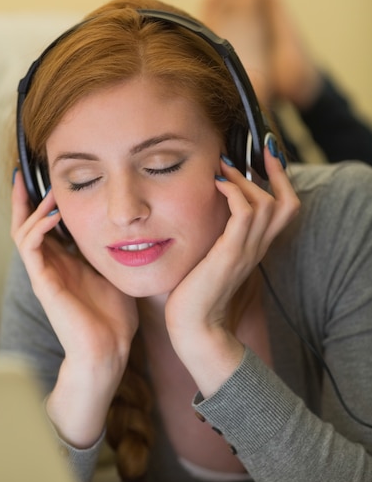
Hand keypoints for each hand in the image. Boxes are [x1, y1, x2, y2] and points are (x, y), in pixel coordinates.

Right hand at [11, 171, 137, 445]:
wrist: (109, 350)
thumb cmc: (115, 317)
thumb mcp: (117, 274)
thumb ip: (115, 252)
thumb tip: (132, 230)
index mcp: (67, 263)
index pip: (47, 226)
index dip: (45, 203)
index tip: (51, 179)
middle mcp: (52, 265)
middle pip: (27, 224)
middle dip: (26, 199)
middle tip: (27, 173)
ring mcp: (45, 274)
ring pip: (23, 232)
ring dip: (32, 209)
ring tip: (48, 191)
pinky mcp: (44, 283)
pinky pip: (31, 249)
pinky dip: (38, 228)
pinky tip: (54, 215)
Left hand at [165, 146, 299, 395]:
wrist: (195, 328)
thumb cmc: (196, 295)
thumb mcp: (211, 259)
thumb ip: (218, 238)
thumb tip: (206, 212)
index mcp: (254, 248)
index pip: (284, 208)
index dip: (280, 180)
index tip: (265, 155)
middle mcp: (256, 248)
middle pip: (286, 202)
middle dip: (271, 171)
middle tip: (246, 153)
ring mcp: (245, 251)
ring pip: (266, 204)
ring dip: (245, 179)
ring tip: (224, 168)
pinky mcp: (229, 255)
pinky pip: (244, 214)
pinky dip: (234, 193)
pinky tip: (216, 185)